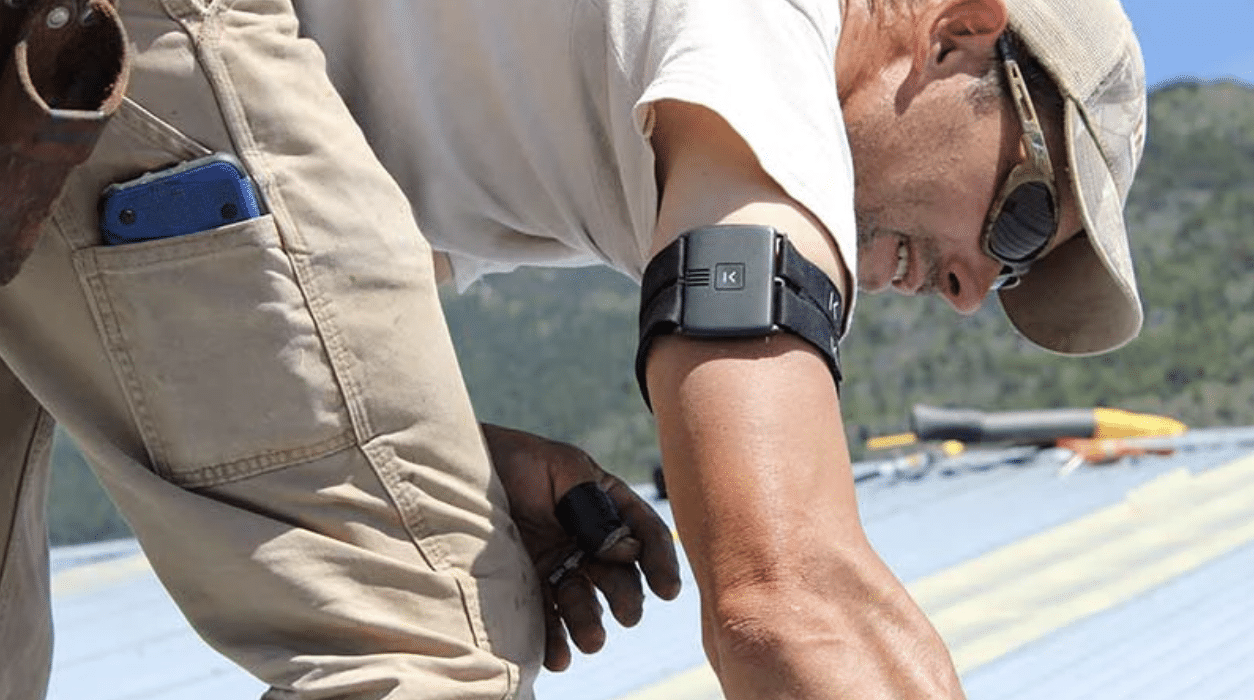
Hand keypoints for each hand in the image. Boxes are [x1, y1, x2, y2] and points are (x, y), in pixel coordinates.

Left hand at [482, 424, 680, 670]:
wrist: (455, 472)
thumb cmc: (512, 459)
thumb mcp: (560, 468)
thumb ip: (594, 506)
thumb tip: (626, 549)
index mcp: (605, 505)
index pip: (643, 533)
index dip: (659, 561)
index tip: (667, 589)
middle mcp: (587, 540)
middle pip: (619, 575)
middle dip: (626, 598)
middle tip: (627, 615)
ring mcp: (558, 566)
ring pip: (585, 603)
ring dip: (591, 624)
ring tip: (590, 640)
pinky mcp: (528, 588)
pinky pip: (546, 620)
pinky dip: (555, 641)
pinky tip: (559, 656)